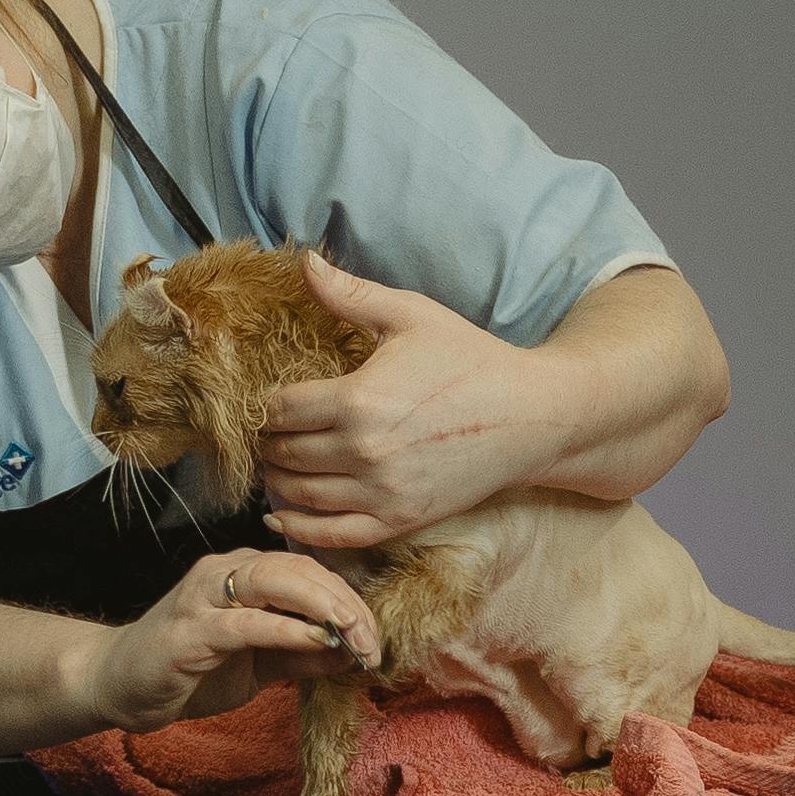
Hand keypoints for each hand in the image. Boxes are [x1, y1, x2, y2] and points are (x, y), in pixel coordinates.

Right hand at [94, 539, 381, 731]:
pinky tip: (316, 641)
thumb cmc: (188, 670)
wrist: (117, 684)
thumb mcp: (259, 664)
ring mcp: (204, 596)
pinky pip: (247, 622)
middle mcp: (225, 572)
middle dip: (346, 603)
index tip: (377, 637)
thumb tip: (353, 652)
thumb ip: (301, 654)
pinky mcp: (190, 629)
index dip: (350, 599)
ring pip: (276, 581)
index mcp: (244, 574)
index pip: (310, 572)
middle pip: (301, 570)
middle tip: (374, 641)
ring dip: (324, 608)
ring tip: (355, 636)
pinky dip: (286, 628)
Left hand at [256, 258, 559, 548]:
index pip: (280, 409)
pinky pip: (333, 534)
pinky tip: (281, 514)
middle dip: (268, 441)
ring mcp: (382, 491)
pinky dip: (299, 528)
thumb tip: (304, 261)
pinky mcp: (401, 519)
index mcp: (360, 399)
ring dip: (277, 480)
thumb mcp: (412, 316)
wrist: (531, 417)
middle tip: (266, 433)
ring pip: (300, 494)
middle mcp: (364, 451)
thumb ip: (352, 295)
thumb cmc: (471, 360)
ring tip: (275, 464)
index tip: (264, 401)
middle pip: (285, 452)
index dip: (263, 406)